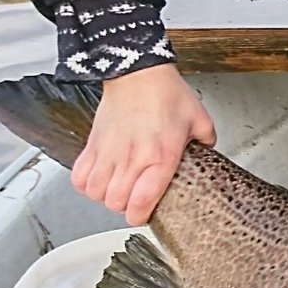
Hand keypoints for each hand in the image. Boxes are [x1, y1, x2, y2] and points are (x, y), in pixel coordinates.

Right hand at [71, 64, 215, 224]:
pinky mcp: (93, 144)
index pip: (142, 201)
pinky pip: (79, 176)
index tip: (145, 215)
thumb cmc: (167, 93)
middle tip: (133, 200)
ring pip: (96, 193)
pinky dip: (85, 184)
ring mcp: (109, 152)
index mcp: (161, 156)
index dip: (141, 216)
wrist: (137, 72)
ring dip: (105, 196)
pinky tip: (98, 179)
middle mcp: (132, 158)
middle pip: (116, 202)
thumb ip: (206, 142)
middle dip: (124, 207)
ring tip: (117, 190)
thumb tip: (208, 153)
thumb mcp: (199, 120)